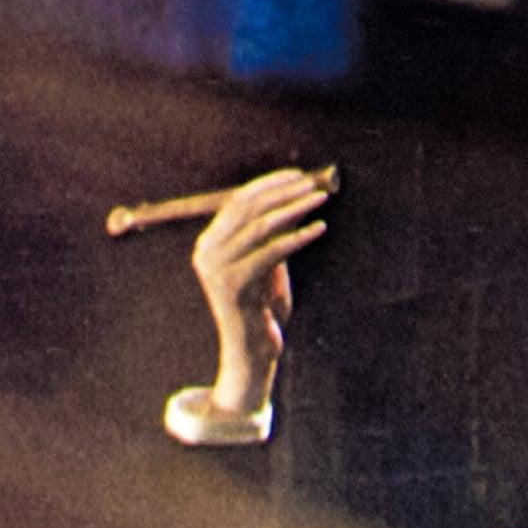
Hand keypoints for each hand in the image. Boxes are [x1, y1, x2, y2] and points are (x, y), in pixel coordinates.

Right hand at [190, 168, 328, 414]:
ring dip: (295, 208)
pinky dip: (299, 237)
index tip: (297, 176)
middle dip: (284, 192)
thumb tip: (296, 196)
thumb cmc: (263, 307)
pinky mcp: (235, 284)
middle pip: (248, 208)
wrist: (251, 350)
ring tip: (321, 199)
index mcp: (208, 244)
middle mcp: (206, 252)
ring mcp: (217, 268)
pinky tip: (320, 228)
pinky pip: (273, 251)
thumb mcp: (268, 263)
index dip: (268, 185)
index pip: (238, 202)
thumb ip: (273, 234)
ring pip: (261, 226)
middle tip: (314, 184)